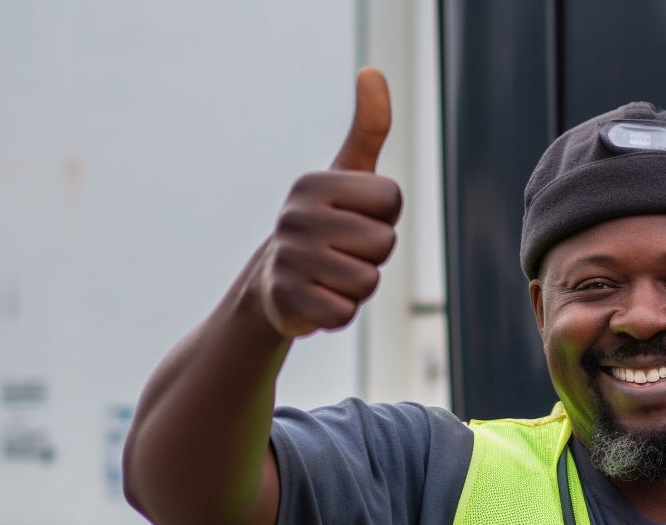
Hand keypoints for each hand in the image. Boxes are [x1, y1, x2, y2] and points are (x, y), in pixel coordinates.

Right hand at [246, 68, 402, 337]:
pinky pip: (346, 312)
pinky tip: (317, 299)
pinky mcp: (287, 302)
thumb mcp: (348, 174)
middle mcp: (295, 217)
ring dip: (357, 286)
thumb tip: (372, 70)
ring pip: (367, 280)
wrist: (274, 286)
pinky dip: (339, 312)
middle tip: (341, 253)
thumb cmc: (326, 224)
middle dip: (371, 255)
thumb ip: (368, 126)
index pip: (391, 201)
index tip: (354, 220)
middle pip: (383, 242)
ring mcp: (289, 260)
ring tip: (330, 275)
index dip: (383, 217)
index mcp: (313, 184)